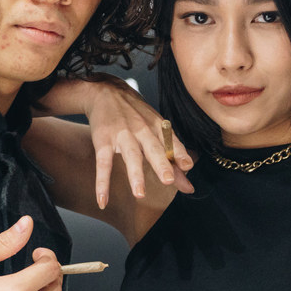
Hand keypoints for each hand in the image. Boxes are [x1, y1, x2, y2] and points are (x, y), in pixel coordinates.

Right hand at [79, 80, 193, 207]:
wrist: (106, 91)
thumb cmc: (135, 114)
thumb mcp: (156, 129)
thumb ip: (172, 160)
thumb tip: (189, 188)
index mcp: (158, 128)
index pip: (172, 142)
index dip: (180, 154)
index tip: (188, 166)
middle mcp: (142, 130)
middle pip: (154, 148)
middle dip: (162, 163)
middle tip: (168, 179)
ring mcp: (122, 135)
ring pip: (130, 155)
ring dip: (135, 174)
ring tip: (139, 194)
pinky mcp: (103, 140)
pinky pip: (103, 163)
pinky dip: (102, 183)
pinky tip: (102, 199)